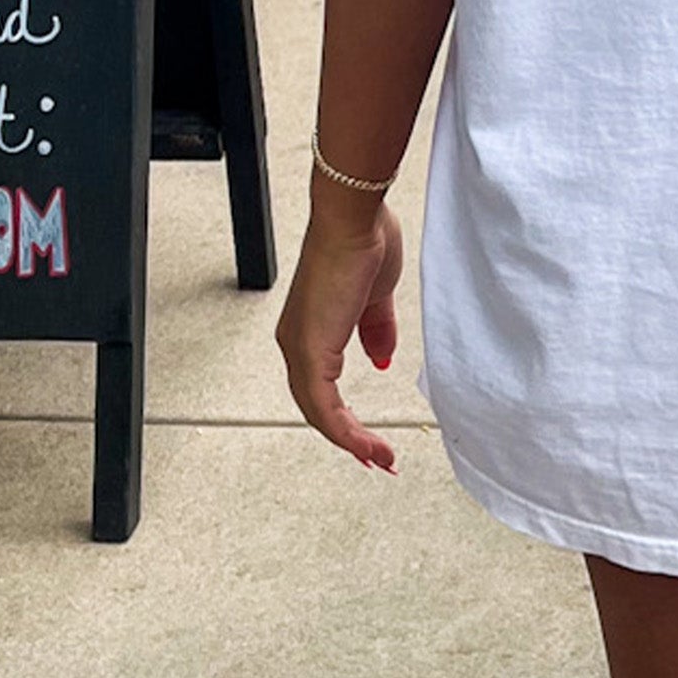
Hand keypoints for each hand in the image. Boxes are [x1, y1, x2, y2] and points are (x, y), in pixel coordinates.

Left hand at [276, 196, 404, 472]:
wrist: (354, 219)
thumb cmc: (364, 242)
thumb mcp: (377, 298)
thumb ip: (377, 332)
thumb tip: (381, 362)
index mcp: (310, 329)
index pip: (322, 387)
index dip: (346, 417)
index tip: (371, 438)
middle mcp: (296, 343)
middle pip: (318, 407)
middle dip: (349, 438)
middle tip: (378, 459)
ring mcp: (300, 348)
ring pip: (319, 412)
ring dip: (351, 441)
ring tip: (381, 458)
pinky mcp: (310, 350)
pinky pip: (324, 405)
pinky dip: (345, 431)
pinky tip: (366, 445)